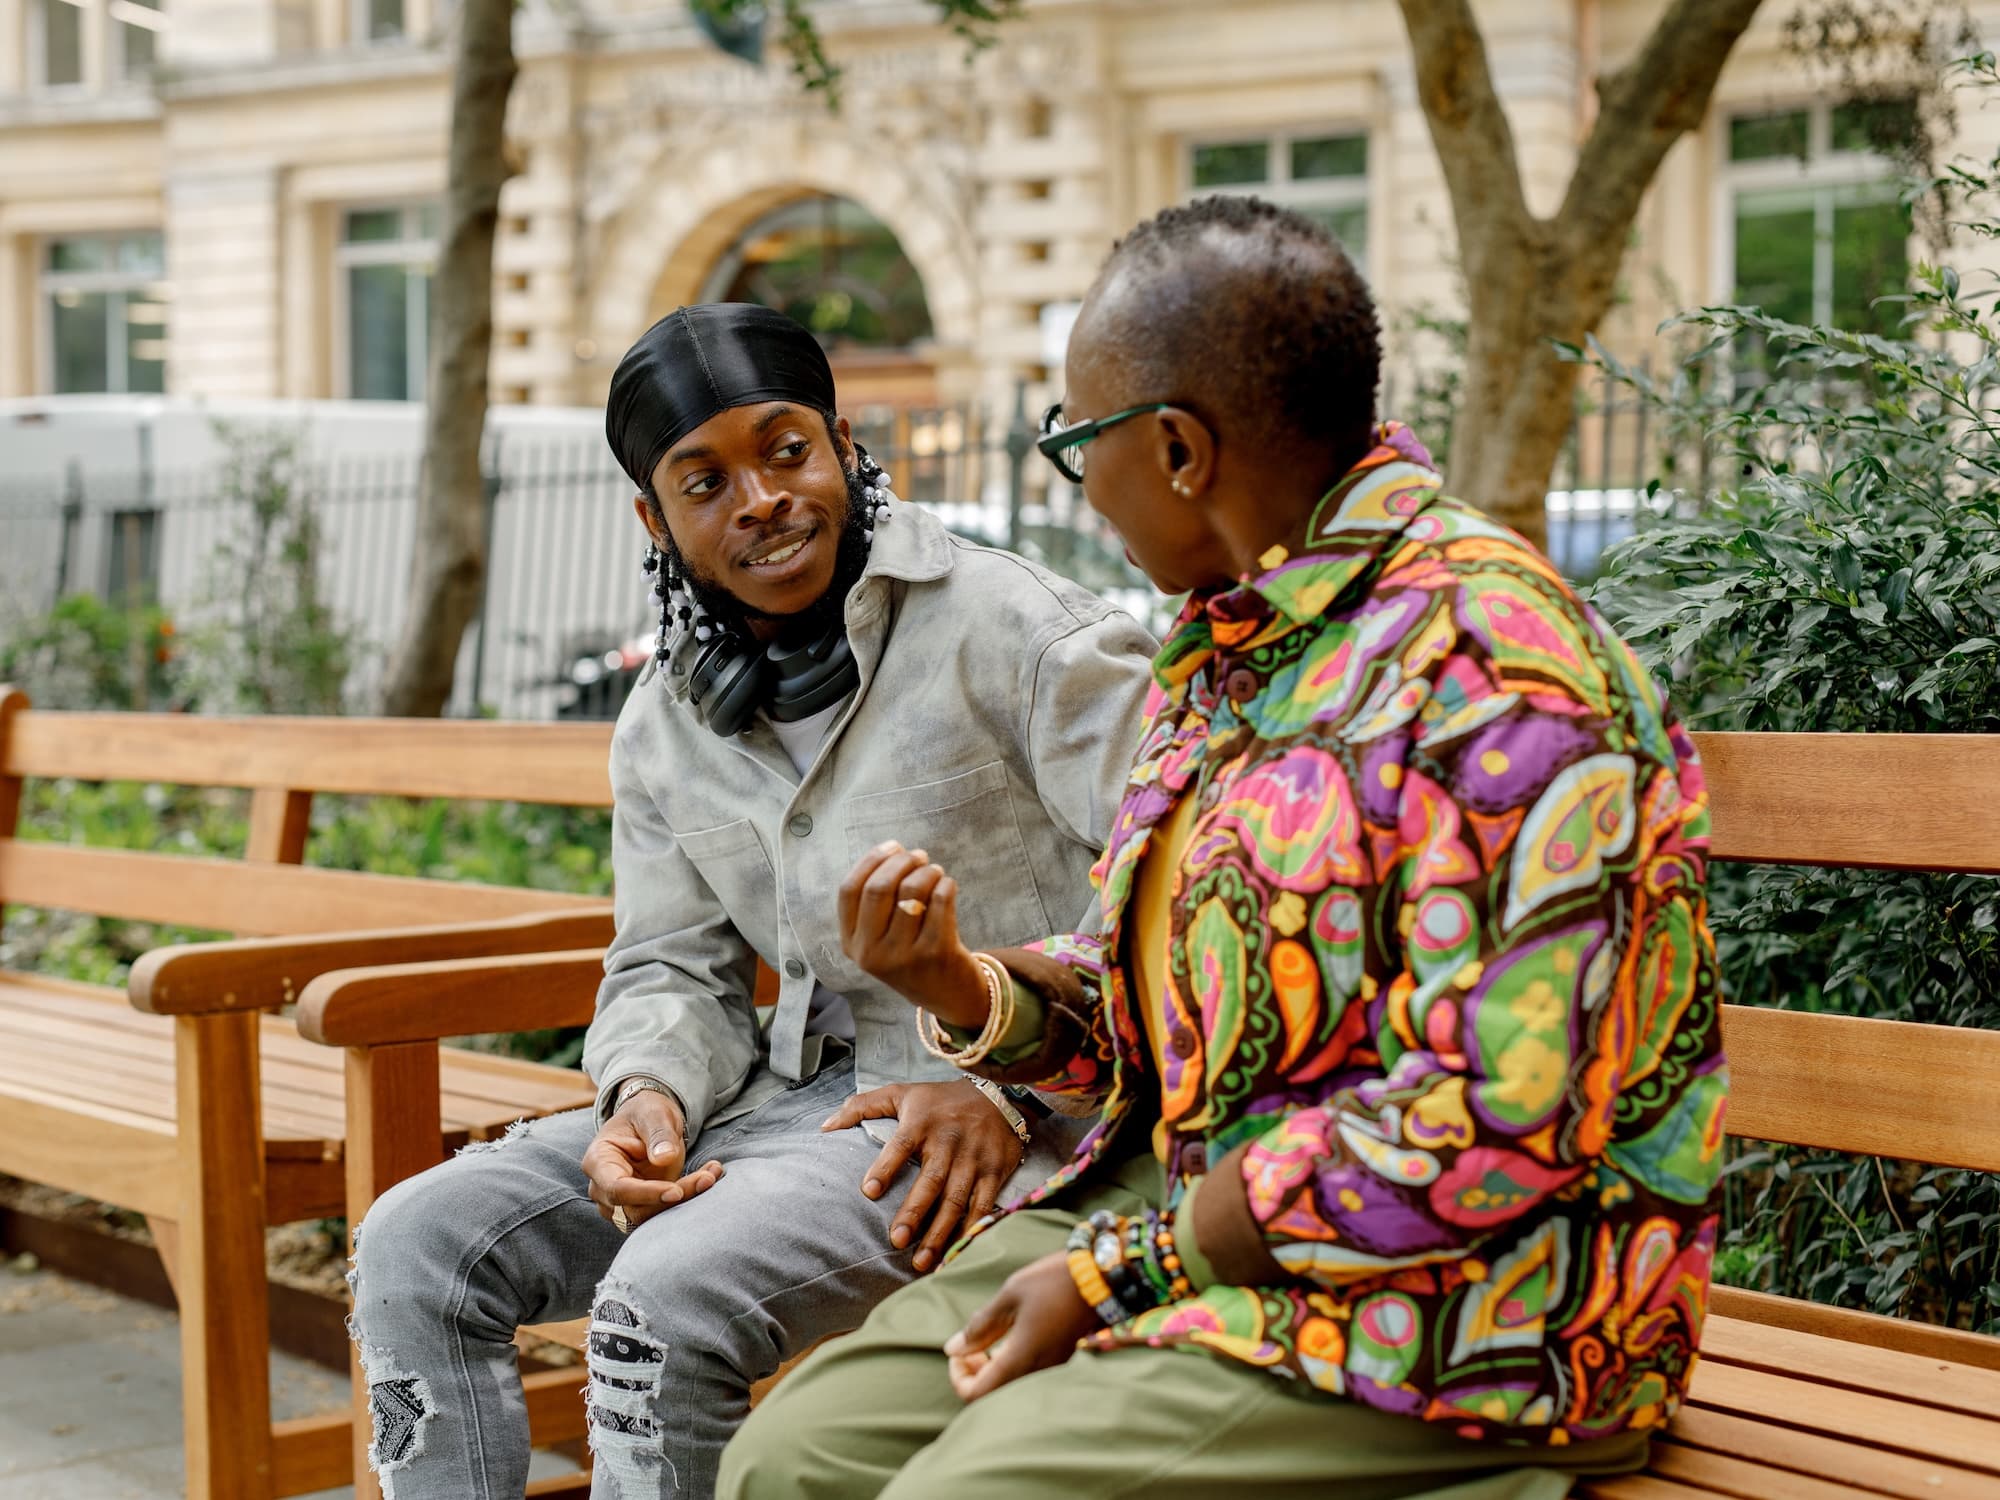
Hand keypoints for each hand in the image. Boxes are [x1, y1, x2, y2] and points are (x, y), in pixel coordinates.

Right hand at [580, 1088, 724, 1231]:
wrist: (649, 1119)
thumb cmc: (645, 1112)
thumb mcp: (654, 1114)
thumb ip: (659, 1134)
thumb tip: (664, 1158)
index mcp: (598, 1161)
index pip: (617, 1188)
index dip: (646, 1194)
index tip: (676, 1191)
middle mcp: (604, 1186)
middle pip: (634, 1208)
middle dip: (672, 1198)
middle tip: (706, 1179)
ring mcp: (621, 1200)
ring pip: (650, 1215)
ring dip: (684, 1200)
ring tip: (710, 1175)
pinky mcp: (641, 1205)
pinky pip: (662, 1211)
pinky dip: (687, 1198)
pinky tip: (708, 1177)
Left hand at [821, 1080, 1026, 1271]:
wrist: (999, 1095)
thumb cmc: (941, 1099)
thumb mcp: (902, 1093)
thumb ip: (863, 1107)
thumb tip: (826, 1127)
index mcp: (922, 1123)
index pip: (901, 1145)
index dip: (885, 1168)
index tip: (868, 1192)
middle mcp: (949, 1142)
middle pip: (930, 1181)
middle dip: (914, 1212)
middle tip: (896, 1241)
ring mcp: (973, 1160)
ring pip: (955, 1200)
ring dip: (939, 1232)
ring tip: (920, 1260)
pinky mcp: (993, 1173)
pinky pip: (982, 1206)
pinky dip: (970, 1231)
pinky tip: (956, 1253)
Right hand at [839, 841, 987, 1027]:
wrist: (948, 995)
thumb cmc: (912, 951)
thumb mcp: (881, 935)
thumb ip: (878, 899)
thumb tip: (894, 850)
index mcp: (851, 944)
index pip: (849, 890)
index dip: (870, 860)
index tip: (892, 846)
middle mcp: (871, 954)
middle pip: (878, 888)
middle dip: (901, 862)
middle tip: (918, 856)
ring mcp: (903, 956)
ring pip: (912, 891)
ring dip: (927, 871)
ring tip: (935, 872)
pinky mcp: (936, 953)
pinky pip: (940, 900)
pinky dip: (946, 884)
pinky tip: (947, 886)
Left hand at [944, 1249, 1096, 1401]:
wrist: (1102, 1276)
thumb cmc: (1053, 1281)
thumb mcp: (1010, 1295)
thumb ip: (980, 1325)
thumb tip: (953, 1349)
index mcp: (1019, 1359)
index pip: (975, 1394)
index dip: (958, 1378)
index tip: (957, 1353)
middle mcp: (1036, 1372)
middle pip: (992, 1395)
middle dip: (973, 1373)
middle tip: (969, 1344)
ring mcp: (1050, 1368)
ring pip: (1009, 1386)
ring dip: (991, 1369)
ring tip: (987, 1337)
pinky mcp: (1060, 1359)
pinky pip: (1026, 1374)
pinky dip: (1009, 1363)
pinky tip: (1009, 1335)